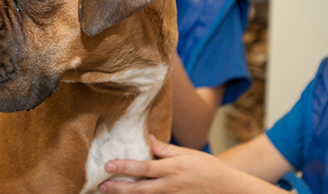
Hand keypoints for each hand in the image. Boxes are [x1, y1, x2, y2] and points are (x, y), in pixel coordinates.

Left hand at [98, 134, 288, 193]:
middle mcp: (170, 186)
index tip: (108, 165)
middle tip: (100, 185)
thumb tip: (150, 138)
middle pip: (138, 189)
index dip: (125, 166)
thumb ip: (167, 149)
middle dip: (118, 188)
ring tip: (108, 191)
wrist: (227, 189)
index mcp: (172, 169)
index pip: (144, 167)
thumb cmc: (208, 168)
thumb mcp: (189, 153)